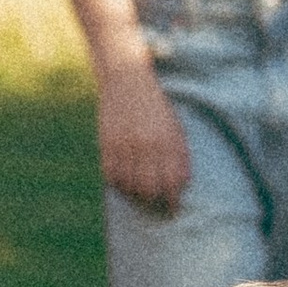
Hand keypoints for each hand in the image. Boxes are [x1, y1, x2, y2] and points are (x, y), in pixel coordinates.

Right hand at [96, 63, 192, 211]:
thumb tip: (181, 184)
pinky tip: (123, 178)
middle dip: (154, 200)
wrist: (127, 79)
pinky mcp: (107, 143)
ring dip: (135, 192)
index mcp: (168, 141)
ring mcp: (126, 145)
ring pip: (130, 186)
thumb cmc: (156, 106)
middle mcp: (147, 145)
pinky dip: (118, 182)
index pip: (173, 183)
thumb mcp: (175, 126)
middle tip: (155, 201)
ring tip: (139, 188)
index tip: (173, 207)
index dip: (173, 200)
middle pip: (150, 189)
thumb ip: (179, 154)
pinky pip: (111, 176)